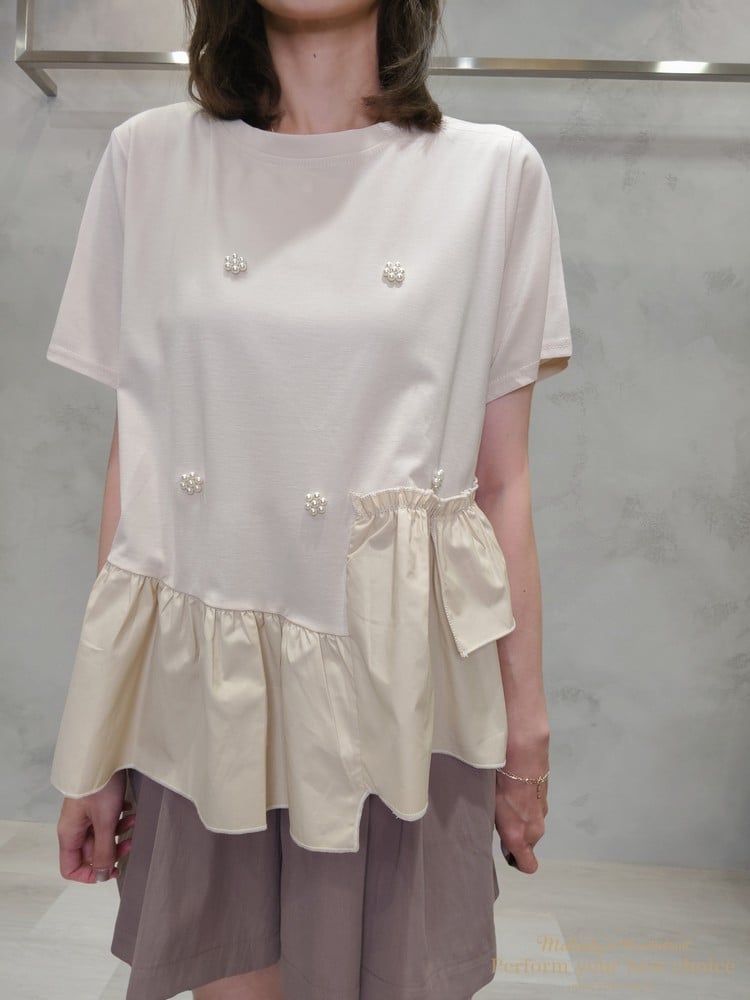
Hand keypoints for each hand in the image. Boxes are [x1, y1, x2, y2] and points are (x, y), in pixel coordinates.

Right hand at [57, 770, 135, 882]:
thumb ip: (104, 850)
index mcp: (69, 834)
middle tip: (130, 843)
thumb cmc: (99, 786)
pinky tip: (130, 809)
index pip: (70, 868)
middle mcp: (74, 826)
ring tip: (133, 821)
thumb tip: (102, 876)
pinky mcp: (97, 802)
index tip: (112, 869)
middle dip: (112, 850)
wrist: (104, 755)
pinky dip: (120, 817)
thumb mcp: (104, 822)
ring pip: (102, 835)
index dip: (90, 874)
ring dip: (119, 832)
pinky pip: (108, 819)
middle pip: (91, 852)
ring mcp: (86, 813)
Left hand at [494, 757, 548, 873]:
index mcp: (518, 836)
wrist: (522, 754)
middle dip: (516, 833)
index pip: (528, 865)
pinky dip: (527, 801)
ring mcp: (542, 812)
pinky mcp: (545, 797)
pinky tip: (515, 785)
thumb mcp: (491, 810)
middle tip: (499, 816)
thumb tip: (502, 835)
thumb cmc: (501, 783)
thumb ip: (499, 828)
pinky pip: (535, 806)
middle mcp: (534, 829)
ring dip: (522, 815)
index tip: (508, 851)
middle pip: (528, 841)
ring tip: (505, 796)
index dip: (518, 860)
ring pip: (532, 822)